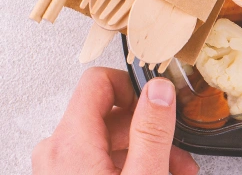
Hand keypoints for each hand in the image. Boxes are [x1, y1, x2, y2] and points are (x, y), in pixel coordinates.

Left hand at [32, 67, 197, 174]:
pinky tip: (155, 172)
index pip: (98, 82)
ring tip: (174, 167)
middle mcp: (57, 150)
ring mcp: (60, 167)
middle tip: (178, 149)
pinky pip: (100, 158)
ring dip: (146, 148)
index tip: (160, 103)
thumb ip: (152, 131)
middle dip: (150, 129)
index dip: (134, 87)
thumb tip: (159, 89)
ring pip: (108, 139)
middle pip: (109, 114)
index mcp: (70, 142)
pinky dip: (130, 163)